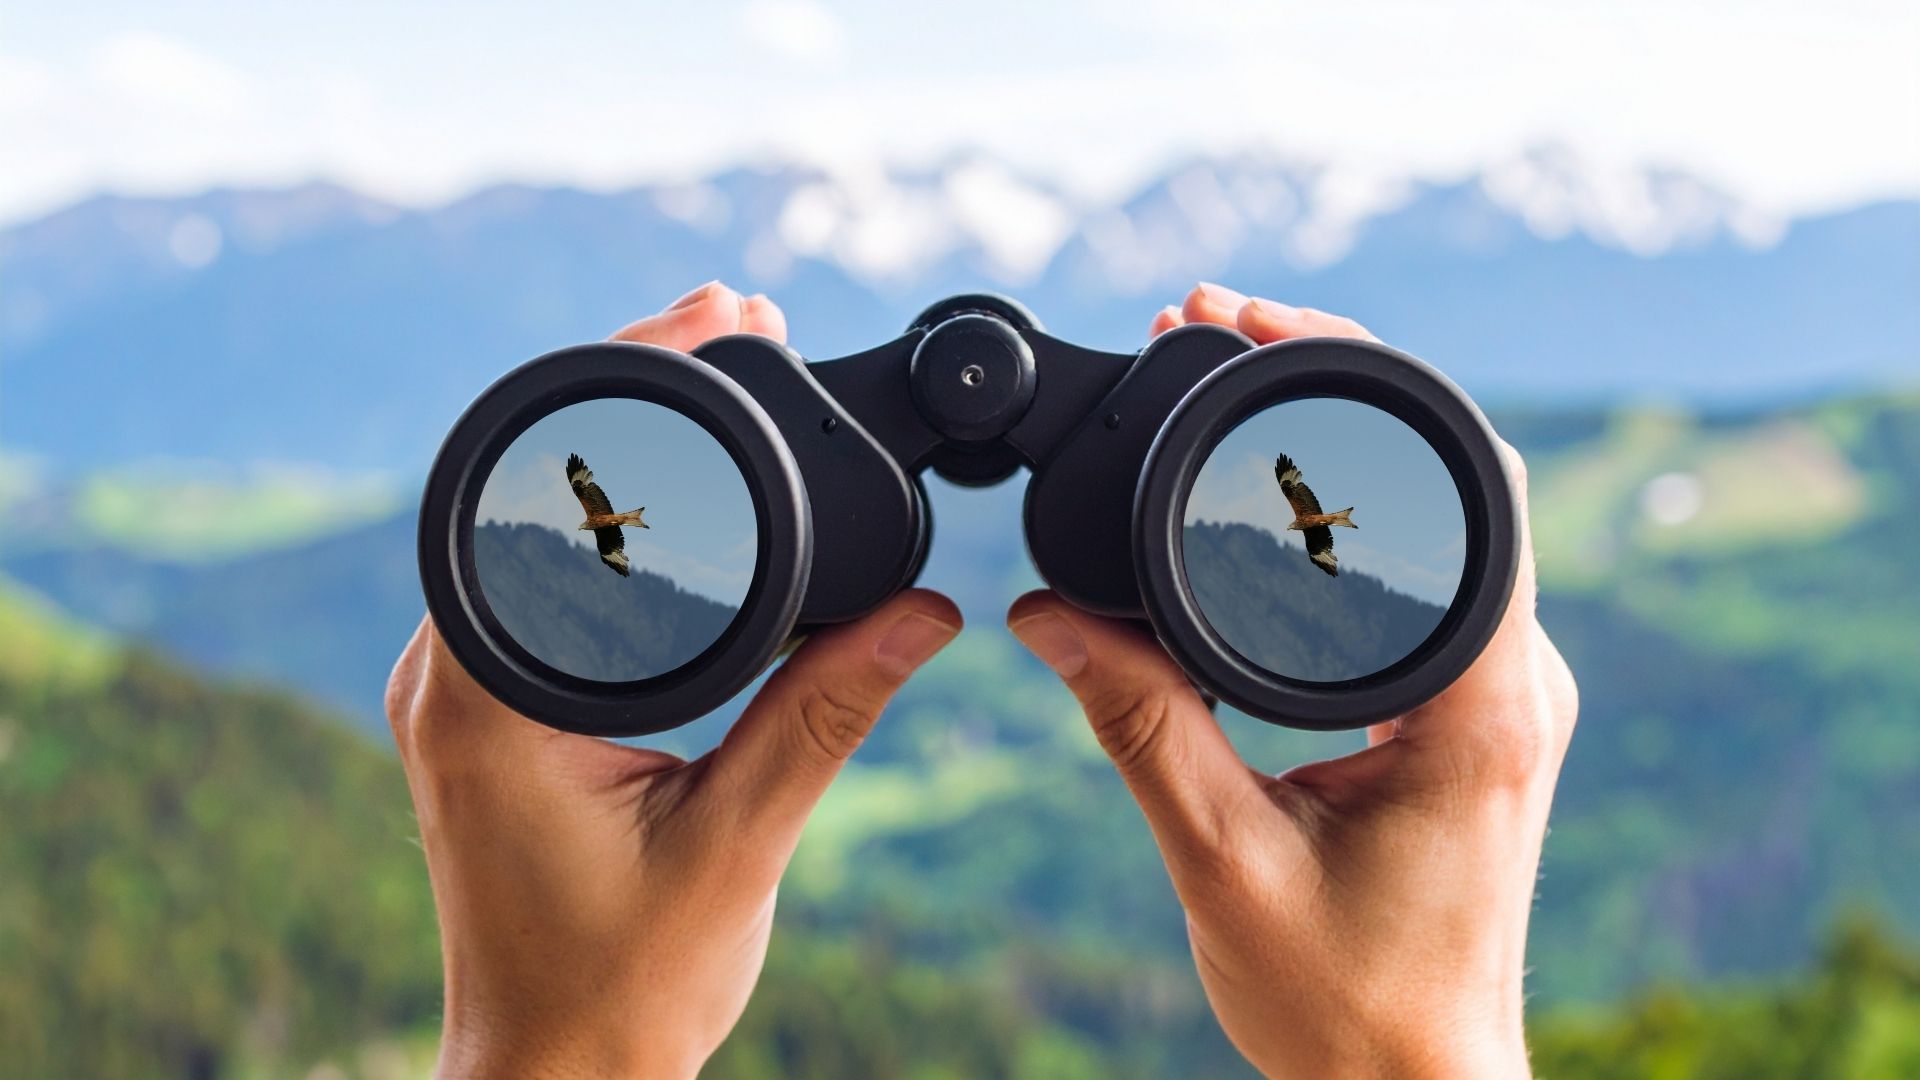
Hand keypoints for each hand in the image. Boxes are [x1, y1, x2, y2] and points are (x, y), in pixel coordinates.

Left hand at [386, 281, 961, 1078]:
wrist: (555, 1079)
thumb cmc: (623, 990)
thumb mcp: (741, 844)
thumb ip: (827, 717)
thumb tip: (931, 612)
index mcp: (489, 692)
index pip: (545, 487)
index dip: (635, 382)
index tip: (721, 313)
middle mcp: (451, 672)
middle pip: (530, 481)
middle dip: (634, 390)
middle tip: (736, 315)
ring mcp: (463, 688)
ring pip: (531, 523)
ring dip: (618, 450)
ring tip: (718, 371)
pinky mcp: (495, 708)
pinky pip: (542, 578)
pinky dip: (607, 519)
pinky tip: (675, 488)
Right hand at [1010, 283, 1576, 1078]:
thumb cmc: (1344, 1003)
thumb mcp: (1219, 860)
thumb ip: (1136, 725)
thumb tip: (1045, 615)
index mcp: (1479, 703)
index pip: (1462, 477)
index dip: (1361, 367)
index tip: (1249, 315)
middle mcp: (1513, 679)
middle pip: (1460, 466)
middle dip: (1343, 374)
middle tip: (1220, 320)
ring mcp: (1497, 692)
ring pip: (1446, 511)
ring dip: (1351, 437)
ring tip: (1235, 374)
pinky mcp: (1467, 711)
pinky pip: (1425, 571)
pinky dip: (1352, 511)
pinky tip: (1278, 487)